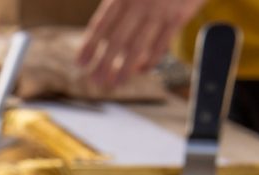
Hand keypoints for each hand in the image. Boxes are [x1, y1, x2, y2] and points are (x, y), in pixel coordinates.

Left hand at [78, 0, 206, 87]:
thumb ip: (117, 2)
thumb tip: (100, 32)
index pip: (101, 24)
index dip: (90, 45)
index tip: (81, 63)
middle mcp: (139, 3)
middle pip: (117, 40)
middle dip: (104, 63)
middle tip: (95, 81)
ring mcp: (159, 12)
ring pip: (137, 47)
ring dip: (124, 69)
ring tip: (114, 83)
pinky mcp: (178, 17)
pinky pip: (160, 45)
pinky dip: (149, 61)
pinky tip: (140, 70)